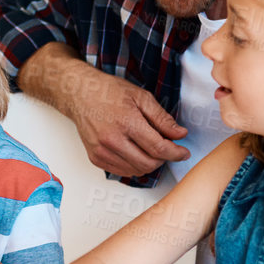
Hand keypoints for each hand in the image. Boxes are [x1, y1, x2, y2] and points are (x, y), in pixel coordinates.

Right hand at [67, 70, 189, 176]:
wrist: (80, 94)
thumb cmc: (109, 92)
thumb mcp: (141, 97)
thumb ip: (162, 118)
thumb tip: (180, 134)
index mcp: (126, 122)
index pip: (158, 148)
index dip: (175, 153)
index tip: (184, 153)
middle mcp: (112, 140)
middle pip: (149, 163)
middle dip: (163, 159)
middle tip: (167, 148)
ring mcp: (102, 151)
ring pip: (137, 171)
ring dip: (149, 163)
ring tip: (149, 147)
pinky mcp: (96, 158)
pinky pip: (123, 172)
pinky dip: (135, 166)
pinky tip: (136, 152)